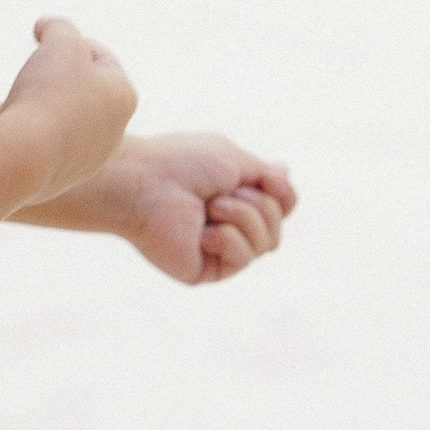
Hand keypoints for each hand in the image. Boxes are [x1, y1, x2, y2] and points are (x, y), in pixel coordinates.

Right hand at [0, 17, 135, 203]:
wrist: (24, 156)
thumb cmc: (48, 94)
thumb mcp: (59, 42)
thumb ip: (60, 27)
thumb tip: (50, 28)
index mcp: (124, 96)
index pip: (99, 57)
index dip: (69, 41)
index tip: (43, 40)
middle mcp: (115, 131)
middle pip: (85, 89)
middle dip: (59, 76)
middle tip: (34, 71)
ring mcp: (91, 158)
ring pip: (68, 120)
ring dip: (47, 106)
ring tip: (23, 102)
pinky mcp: (65, 178)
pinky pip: (50, 145)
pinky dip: (35, 134)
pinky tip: (19, 130)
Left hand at [89, 132, 294, 285]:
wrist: (144, 183)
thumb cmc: (182, 164)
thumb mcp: (234, 159)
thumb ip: (263, 174)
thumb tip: (285, 171)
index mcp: (233, 196)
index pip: (280, 206)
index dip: (284, 195)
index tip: (272, 178)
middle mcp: (227, 224)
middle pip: (277, 227)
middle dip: (259, 204)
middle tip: (222, 192)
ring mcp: (218, 249)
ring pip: (266, 243)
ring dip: (244, 217)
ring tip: (211, 207)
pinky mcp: (206, 270)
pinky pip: (243, 260)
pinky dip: (229, 240)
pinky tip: (203, 232)